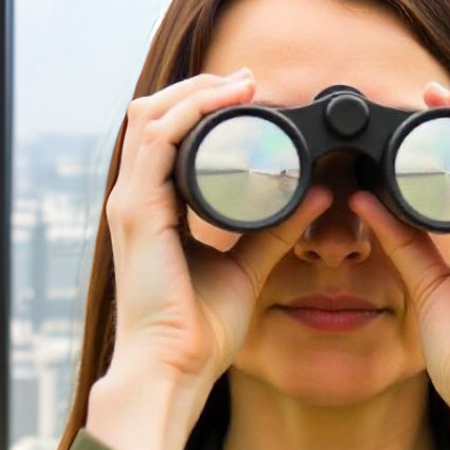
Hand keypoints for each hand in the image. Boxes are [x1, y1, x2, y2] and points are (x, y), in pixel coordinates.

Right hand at [102, 68, 331, 397]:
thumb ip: (276, 228)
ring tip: (242, 84)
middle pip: (151, 115)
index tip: (250, 97)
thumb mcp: (248, 267)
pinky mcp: (137, 213)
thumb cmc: (201, 330)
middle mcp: (135, 200)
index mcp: (153, 210)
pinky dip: (190, 111)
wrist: (175, 368)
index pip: (165, 137)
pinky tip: (225, 102)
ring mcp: (130, 204)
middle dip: (199, 89)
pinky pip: (156, 141)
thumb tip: (319, 192)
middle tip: (249, 82)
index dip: (202, 108)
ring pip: (149, 116)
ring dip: (196, 91)